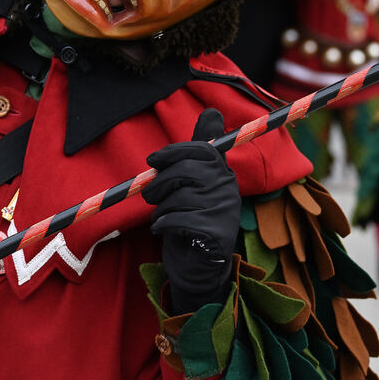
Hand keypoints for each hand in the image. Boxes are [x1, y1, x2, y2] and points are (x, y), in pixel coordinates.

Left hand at [143, 109, 240, 314]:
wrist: (198, 268)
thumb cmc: (192, 219)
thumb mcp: (195, 183)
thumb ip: (199, 152)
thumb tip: (212, 111)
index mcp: (223, 173)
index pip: (201, 150)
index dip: (173, 151)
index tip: (153, 160)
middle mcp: (228, 189)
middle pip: (187, 170)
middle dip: (160, 182)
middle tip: (150, 195)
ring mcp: (224, 212)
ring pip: (179, 196)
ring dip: (161, 208)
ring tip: (163, 216)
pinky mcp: (214, 234)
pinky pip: (178, 219)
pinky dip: (163, 224)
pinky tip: (163, 230)